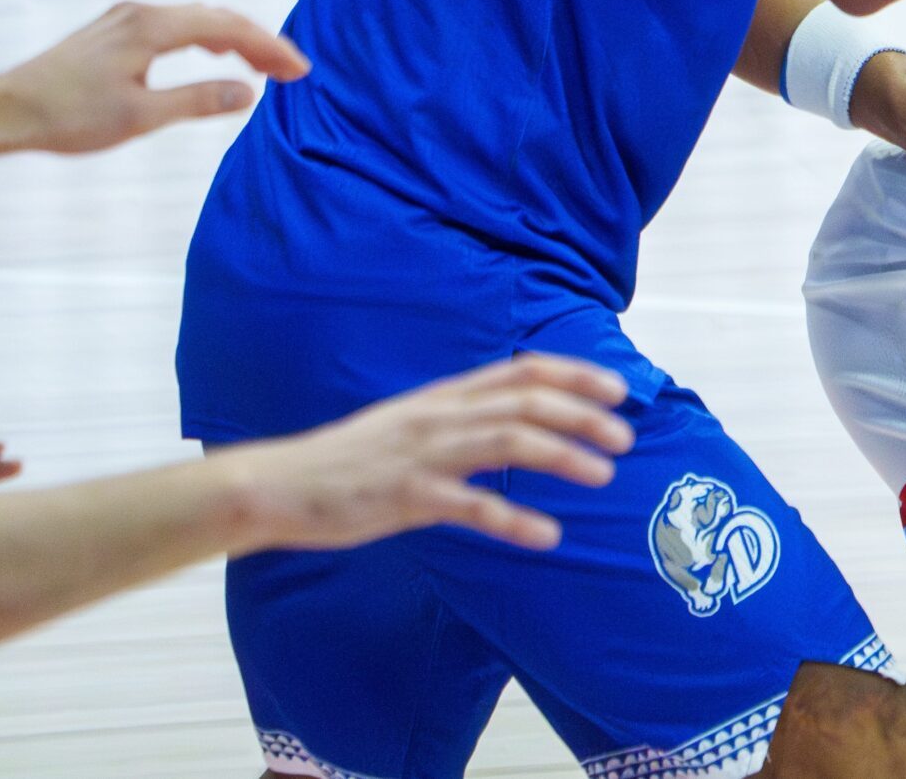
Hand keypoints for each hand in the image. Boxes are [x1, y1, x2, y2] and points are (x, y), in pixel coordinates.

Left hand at [0, 1, 311, 155]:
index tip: (299, 70)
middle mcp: (140, 13)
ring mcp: (125, 19)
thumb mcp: (140, 117)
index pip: (227, 27)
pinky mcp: (114, 32)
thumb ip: (197, 101)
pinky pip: (176, 25)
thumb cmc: (66, 117)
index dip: (269, 46)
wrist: (5, 110)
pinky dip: (206, 39)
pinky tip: (214, 55)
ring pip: (196, 19)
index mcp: (150, 27)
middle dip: (259, 41)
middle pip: (216, 17)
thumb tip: (247, 93)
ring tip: (263, 64)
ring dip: (234, 39)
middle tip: (292, 71)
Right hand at [220, 355, 634, 553]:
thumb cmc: (353, 458)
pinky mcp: (406, 496)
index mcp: (445, 395)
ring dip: (563, 455)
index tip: (620, 390)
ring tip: (603, 475)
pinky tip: (547, 535)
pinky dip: (514, 518)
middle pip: (527, 401)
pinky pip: (470, 506)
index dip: (576, 374)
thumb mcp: (413, 422)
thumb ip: (462, 416)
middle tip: (626, 438)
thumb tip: (517, 416)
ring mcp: (423, 453)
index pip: (523, 370)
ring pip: (508, 440)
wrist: (279, 485)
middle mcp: (441, 414)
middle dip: (584, 414)